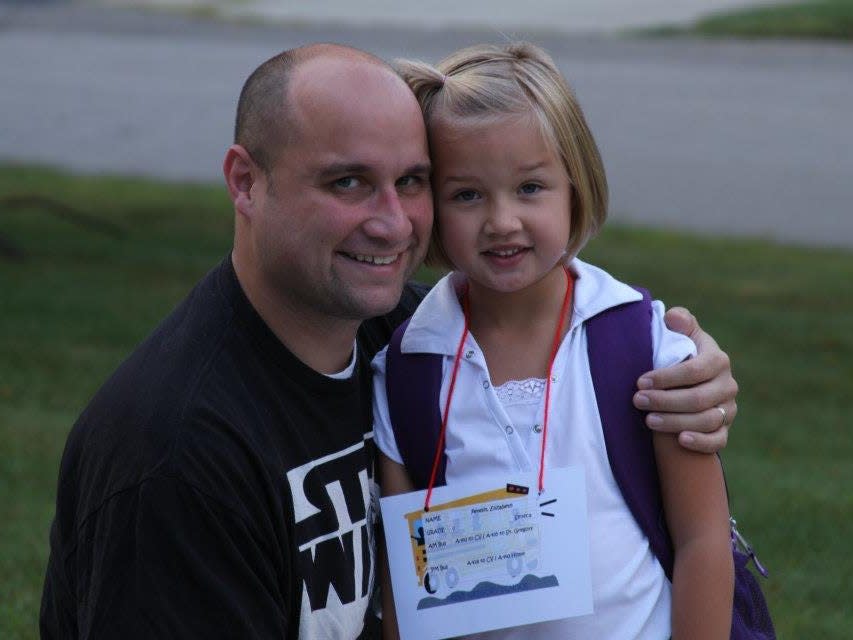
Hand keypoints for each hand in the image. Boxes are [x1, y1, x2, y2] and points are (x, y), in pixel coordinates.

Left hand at [633, 307, 737, 452]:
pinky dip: (701, 442)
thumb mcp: (682, 335)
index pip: (695, 370)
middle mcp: (728, 385)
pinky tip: (680, 440)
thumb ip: (680, 322)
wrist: (691, 382)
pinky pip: (718, 441)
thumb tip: (673, 317)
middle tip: (637, 401)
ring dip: (676, 422)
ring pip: (706, 420)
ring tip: (648, 420)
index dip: (667, 377)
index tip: (640, 382)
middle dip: (665, 401)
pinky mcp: (724, 430)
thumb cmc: (681, 355)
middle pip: (699, 398)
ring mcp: (728, 409)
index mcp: (718, 360)